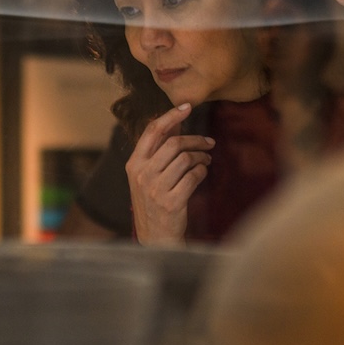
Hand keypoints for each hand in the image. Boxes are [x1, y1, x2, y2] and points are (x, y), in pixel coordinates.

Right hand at [127, 104, 213, 244]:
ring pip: (186, 159)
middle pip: (174, 143)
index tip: (187, 107)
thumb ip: (158, 151)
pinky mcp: (171, 201)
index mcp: (134, 164)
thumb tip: (175, 123)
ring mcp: (156, 189)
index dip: (171, 116)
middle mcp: (142, 175)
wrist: (155, 237)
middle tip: (209, 142)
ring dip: (201, 156)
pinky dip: (202, 171)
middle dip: (196, 139)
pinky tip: (202, 173)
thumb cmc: (153, 202)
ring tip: (206, 159)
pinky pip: (194, 176)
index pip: (153, 131)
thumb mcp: (147, 176)